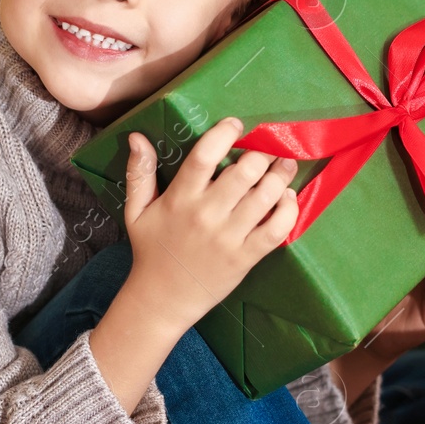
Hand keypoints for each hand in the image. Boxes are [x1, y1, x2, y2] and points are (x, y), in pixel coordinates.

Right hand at [119, 117, 298, 332]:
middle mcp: (206, 215)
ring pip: (265, 197)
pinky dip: (289, 209)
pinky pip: (277, 229)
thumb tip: (137, 136)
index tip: (236, 124)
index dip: (225, 133)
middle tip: (266, 149)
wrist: (163, 299)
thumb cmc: (152, 250)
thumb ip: (139, 173)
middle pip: (244, 172)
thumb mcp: (136, 211)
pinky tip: (287, 197)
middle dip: (261, 153)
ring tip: (284, 165)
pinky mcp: (246, 257)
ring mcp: (229, 237)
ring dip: (280, 175)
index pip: (204, 156)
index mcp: (179, 199)